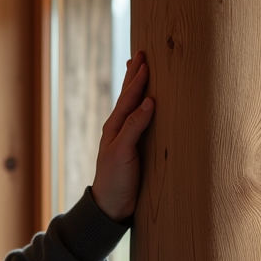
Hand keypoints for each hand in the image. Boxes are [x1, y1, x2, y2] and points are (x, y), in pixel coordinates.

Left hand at [91, 51, 154, 221]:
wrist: (111, 206)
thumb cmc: (115, 180)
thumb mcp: (122, 152)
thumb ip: (134, 126)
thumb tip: (149, 101)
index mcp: (115, 127)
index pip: (129, 97)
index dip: (137, 79)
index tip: (145, 60)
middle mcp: (120, 128)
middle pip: (129, 96)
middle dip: (135, 75)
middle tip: (140, 54)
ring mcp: (128, 138)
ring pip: (134, 106)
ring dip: (138, 87)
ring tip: (140, 70)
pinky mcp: (136, 148)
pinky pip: (141, 120)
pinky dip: (144, 106)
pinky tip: (148, 103)